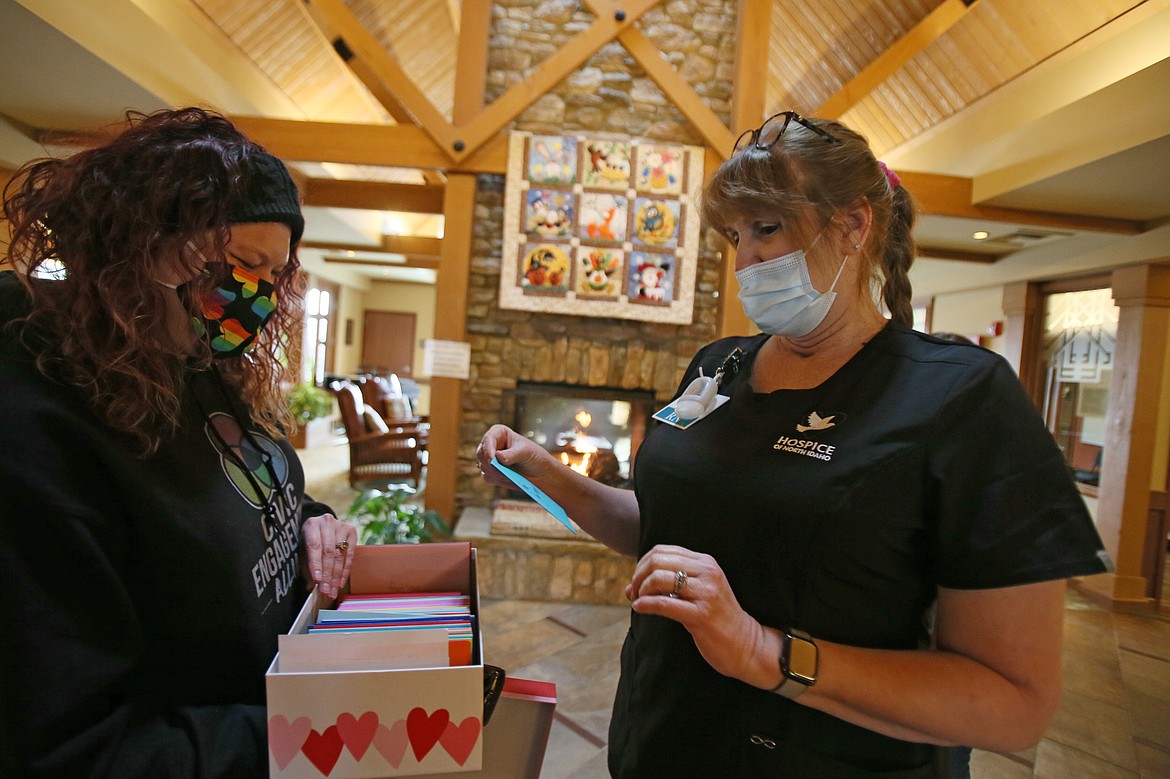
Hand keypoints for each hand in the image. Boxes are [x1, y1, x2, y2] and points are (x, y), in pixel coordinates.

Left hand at [300, 514, 356, 599]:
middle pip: (329, 552)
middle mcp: (327, 522)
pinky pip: (349, 555)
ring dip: (336, 576)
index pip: (314, 546)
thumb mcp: (303, 550)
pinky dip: (345, 571)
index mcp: (311, 525)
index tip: (317, 580)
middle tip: (326, 591)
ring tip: (333, 591)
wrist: (322, 525)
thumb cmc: (310, 540)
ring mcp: (341, 526)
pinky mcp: (352, 531)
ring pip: (340, 555)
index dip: (316, 564)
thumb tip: (311, 586)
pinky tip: (341, 582)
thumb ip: (307, 567)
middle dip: (327, 575)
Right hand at [475, 424, 556, 486]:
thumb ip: (512, 454)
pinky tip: (509, 478)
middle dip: (491, 464)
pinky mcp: (491, 472)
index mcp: (499, 433)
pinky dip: (497, 479)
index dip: (488, 449)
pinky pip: (487, 477)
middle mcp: (492, 445)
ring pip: (483, 467)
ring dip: (496, 473)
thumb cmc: (534, 456)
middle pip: (480, 453)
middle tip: (503, 471)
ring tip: (513, 474)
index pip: (488, 439)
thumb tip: (498, 456)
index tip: (493, 460)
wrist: (540, 472)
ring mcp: (490, 459)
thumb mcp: (526, 452)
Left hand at [627, 544, 768, 684]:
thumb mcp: (697, 591)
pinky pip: (665, 603)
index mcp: (705, 562)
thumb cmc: (714, 618)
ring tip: (638, 601)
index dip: (642, 564)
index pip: (662, 550)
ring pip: (659, 578)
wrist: (744, 643)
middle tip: (633, 592)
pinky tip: (639, 608)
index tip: (636, 582)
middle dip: (639, 576)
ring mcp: (706, 593)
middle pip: (658, 561)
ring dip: (641, 590)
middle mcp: (707, 572)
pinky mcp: (702, 614)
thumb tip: (630, 586)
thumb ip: (670, 583)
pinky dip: (646, 604)